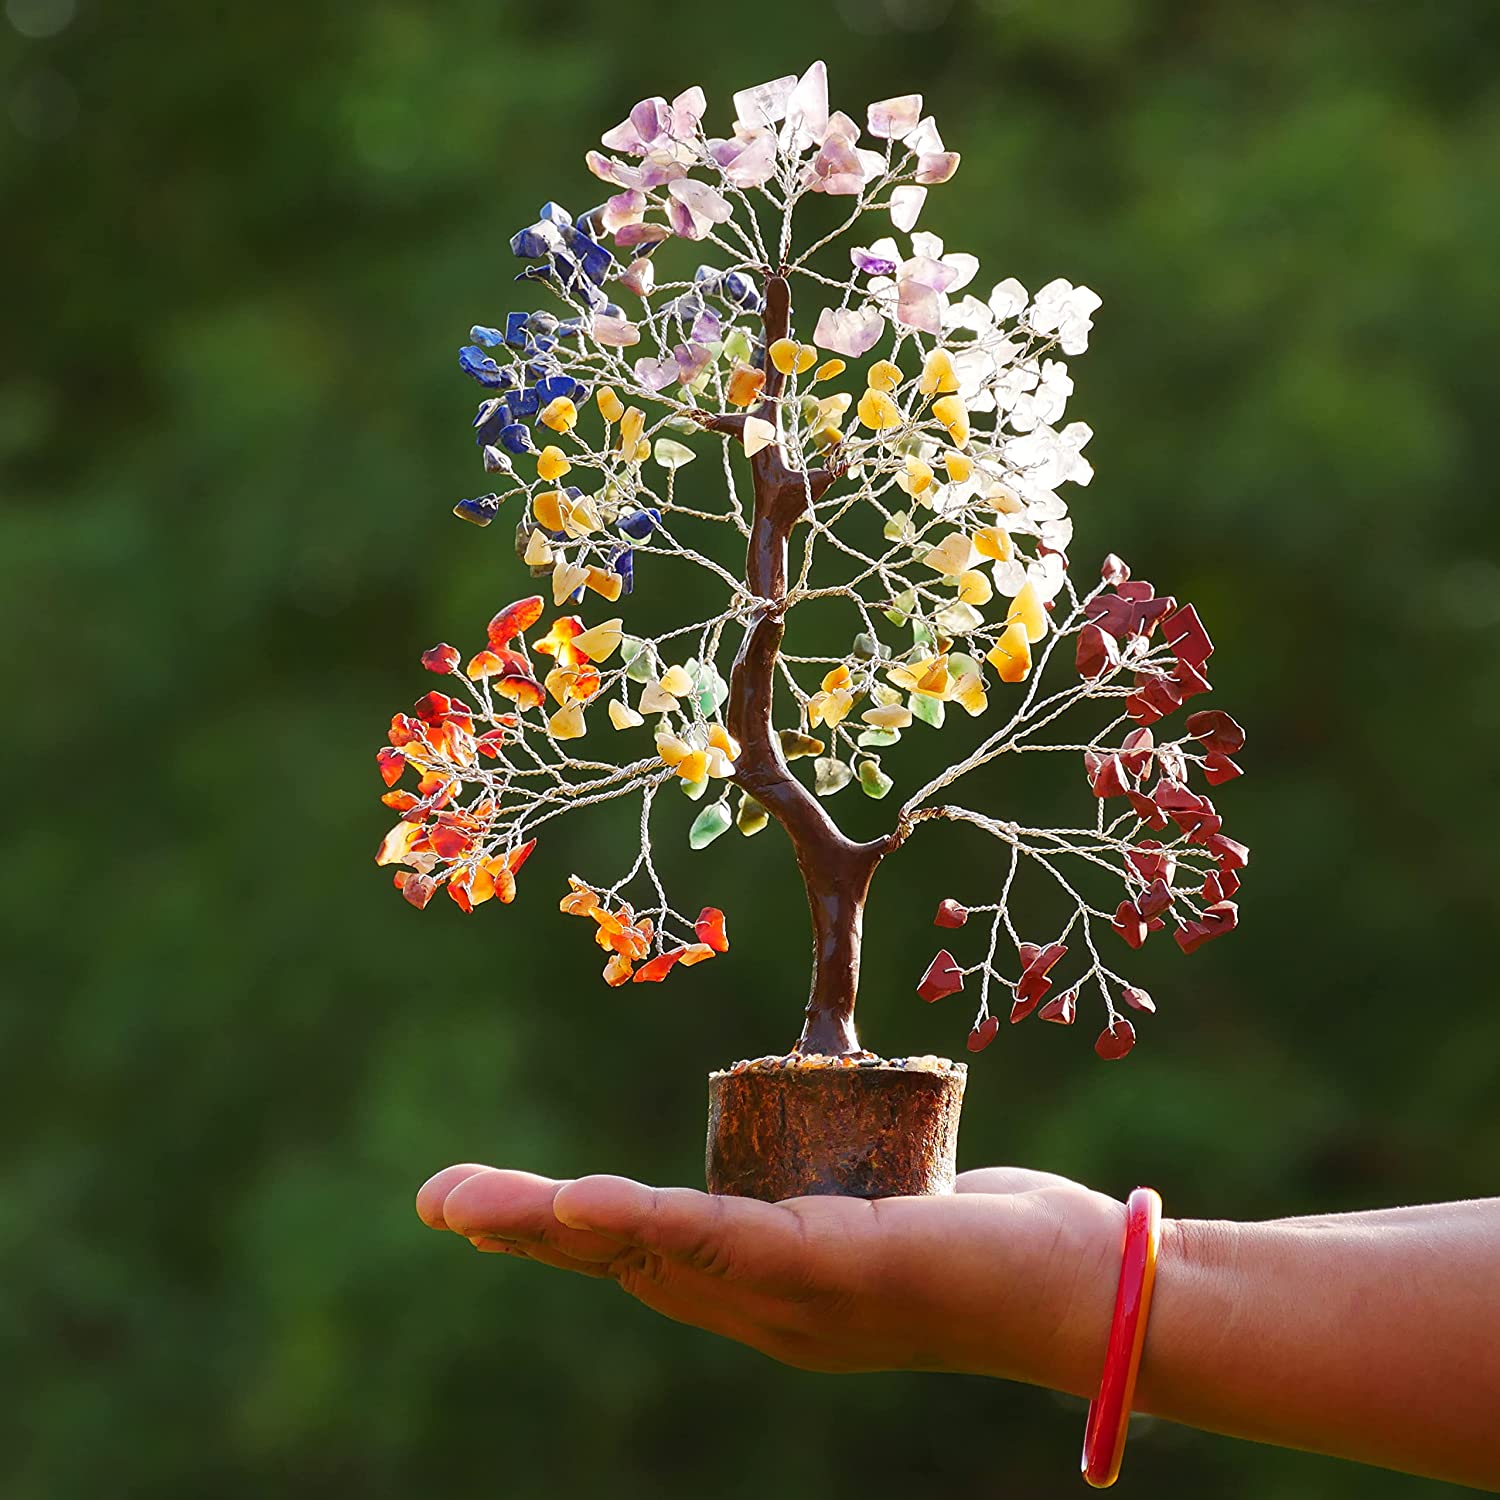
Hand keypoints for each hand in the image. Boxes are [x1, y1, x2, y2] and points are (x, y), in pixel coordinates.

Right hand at [416, 1164, 1124, 1392]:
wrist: (1084, 1289)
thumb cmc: (988, 1241)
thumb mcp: (882, 1208)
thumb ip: (832, 1191)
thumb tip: (810, 1143)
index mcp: (768, 1295)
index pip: (647, 1258)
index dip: (566, 1232)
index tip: (492, 1204)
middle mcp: (768, 1312)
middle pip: (625, 1262)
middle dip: (526, 1233)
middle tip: (439, 1200)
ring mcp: (800, 1300)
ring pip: (655, 1253)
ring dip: (557, 1227)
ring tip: (476, 1204)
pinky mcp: (842, 1270)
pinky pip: (724, 1241)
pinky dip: (642, 1223)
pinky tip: (577, 1206)